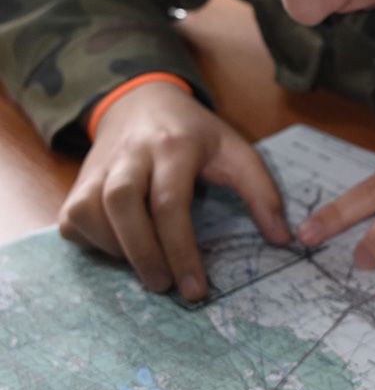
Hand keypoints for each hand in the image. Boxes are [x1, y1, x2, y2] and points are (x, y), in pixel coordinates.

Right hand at [59, 82, 288, 301]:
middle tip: (166, 287)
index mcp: (174, 145)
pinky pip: (74, 217)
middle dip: (143, 253)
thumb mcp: (236, 149)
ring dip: (117, 250)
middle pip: (122, 203)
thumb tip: (284, 240)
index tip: (197, 289)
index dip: (181, 250)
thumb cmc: (193, 133)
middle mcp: (131, 153)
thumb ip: (262, 192)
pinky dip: (93, 241)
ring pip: (90, 210)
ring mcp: (99, 165)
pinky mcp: (79, 180)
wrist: (142, 99)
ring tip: (149, 270)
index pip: (171, 201)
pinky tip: (121, 250)